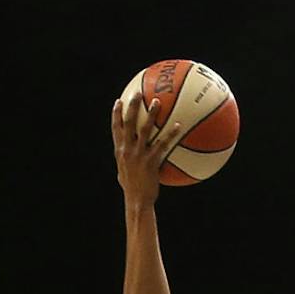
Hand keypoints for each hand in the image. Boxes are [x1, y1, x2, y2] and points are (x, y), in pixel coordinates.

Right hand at [112, 91, 187, 206]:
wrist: (137, 201)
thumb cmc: (133, 189)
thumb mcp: (124, 174)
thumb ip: (127, 162)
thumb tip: (131, 157)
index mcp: (120, 151)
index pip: (116, 129)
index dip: (116, 114)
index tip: (119, 101)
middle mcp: (127, 150)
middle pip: (128, 123)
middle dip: (132, 106)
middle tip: (137, 93)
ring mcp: (138, 155)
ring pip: (144, 129)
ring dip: (151, 114)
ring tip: (158, 102)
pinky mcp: (151, 161)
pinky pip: (162, 144)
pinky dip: (171, 133)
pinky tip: (179, 125)